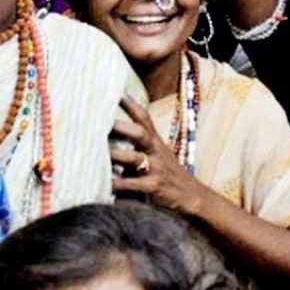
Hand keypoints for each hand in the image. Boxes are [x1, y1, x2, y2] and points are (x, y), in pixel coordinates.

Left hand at [111, 97, 208, 215]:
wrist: (193, 196)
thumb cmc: (170, 175)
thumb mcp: (159, 155)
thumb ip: (141, 145)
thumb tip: (111, 136)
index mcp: (156, 142)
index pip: (144, 118)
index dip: (131, 105)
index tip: (116, 93)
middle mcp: (156, 152)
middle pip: (140, 133)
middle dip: (122, 127)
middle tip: (102, 121)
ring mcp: (156, 169)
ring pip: (134, 158)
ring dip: (115, 155)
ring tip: (96, 154)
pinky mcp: (154, 187)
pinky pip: (132, 184)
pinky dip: (117, 184)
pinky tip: (104, 184)